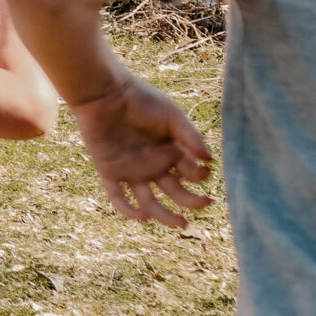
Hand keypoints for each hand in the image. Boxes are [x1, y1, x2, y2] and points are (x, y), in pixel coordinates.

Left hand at [67, 74, 215, 227]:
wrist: (105, 92)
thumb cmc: (141, 99)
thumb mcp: (171, 116)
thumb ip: (190, 136)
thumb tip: (210, 160)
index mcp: (170, 152)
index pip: (190, 173)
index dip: (199, 176)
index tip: (204, 172)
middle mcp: (154, 165)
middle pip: (175, 192)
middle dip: (191, 201)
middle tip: (205, 203)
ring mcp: (132, 171)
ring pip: (149, 202)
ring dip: (164, 216)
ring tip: (179, 223)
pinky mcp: (110, 171)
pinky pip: (118, 197)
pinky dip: (127, 210)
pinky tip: (142, 216)